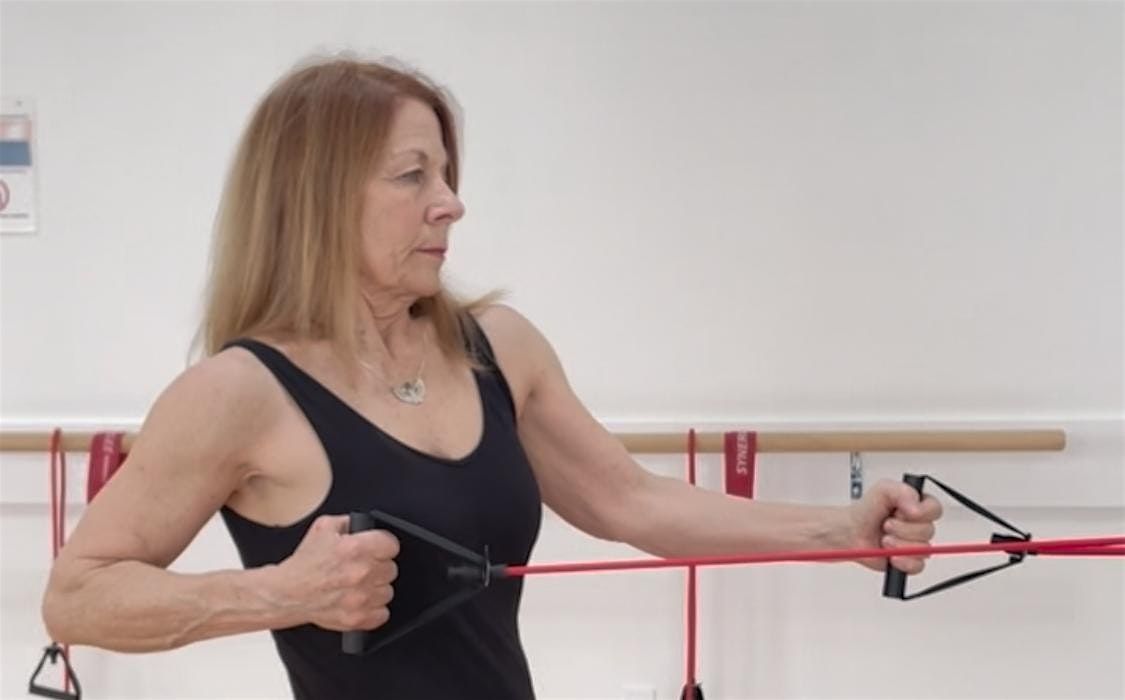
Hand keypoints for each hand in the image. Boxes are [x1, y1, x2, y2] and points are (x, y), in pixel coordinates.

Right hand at [277, 514, 398, 630]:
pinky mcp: (357, 619)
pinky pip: (382, 613)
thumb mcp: (323, 527)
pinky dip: (374, 609)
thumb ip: (349, 522)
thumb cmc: (304, 564)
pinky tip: (360, 600)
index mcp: (355, 548)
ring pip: (388, 591)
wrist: (287, 593)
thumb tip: (367, 524)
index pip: (392, 545)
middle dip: (378, 566)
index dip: (383, 545)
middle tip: (361, 567)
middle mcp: (360, 573)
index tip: (377, 549)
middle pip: (391, 568)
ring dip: (376, 588)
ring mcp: (360, 599)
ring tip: (359, 585)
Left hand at [847, 479, 942, 573]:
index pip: (935, 509)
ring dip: (899, 545)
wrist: (852, 532)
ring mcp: (916, 544)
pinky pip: (917, 566)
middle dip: (903, 529)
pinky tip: (891, 555)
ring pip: (923, 549)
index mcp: (918, 505)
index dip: (922, 512)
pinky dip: (903, 561)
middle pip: (928, 531)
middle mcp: (920, 525)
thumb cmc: (868, 510)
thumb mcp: (883, 490)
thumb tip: (917, 507)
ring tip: (885, 539)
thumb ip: (902, 491)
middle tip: (886, 525)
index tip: (902, 512)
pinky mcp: (909, 560)